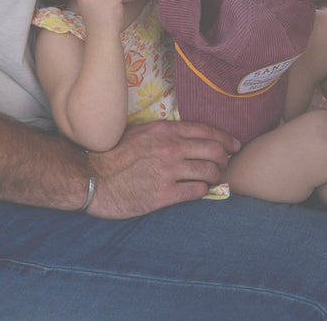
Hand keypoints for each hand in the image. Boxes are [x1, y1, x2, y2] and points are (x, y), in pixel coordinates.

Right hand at [84, 121, 239, 217]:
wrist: (91, 178)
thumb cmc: (112, 155)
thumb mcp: (140, 133)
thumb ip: (164, 133)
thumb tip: (186, 137)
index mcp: (165, 130)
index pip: (206, 130)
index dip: (225, 138)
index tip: (234, 145)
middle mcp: (170, 148)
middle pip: (213, 150)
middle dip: (224, 158)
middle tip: (224, 164)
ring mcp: (168, 172)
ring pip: (209, 171)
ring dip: (215, 176)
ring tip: (211, 179)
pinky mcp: (163, 195)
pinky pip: (195, 192)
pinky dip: (202, 191)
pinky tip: (199, 191)